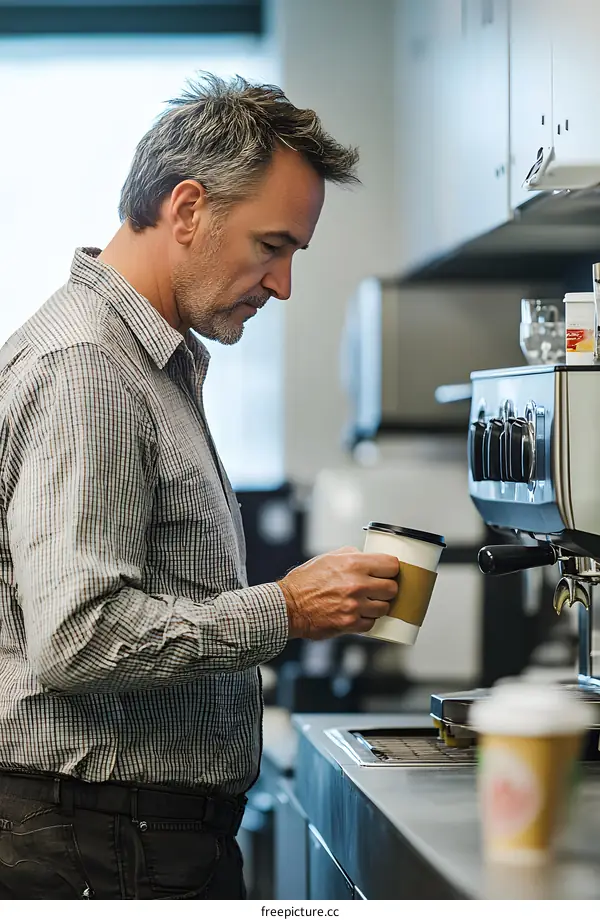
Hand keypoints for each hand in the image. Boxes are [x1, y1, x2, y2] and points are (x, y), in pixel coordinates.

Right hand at [278, 547, 399, 639]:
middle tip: (378, 589)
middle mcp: (357, 584)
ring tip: (367, 602)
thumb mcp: (328, 557)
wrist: (289, 606)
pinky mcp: (350, 624)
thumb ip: (353, 555)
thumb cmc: (306, 581)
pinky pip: (372, 622)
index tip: (388, 572)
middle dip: (387, 588)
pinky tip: (358, 613)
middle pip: (392, 588)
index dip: (391, 569)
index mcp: (353, 563)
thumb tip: (370, 558)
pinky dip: (367, 619)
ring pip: (385, 607)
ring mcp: (355, 606)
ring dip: (378, 605)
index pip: (392, 565)